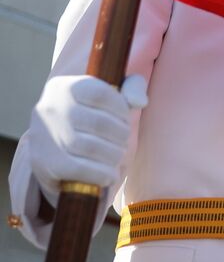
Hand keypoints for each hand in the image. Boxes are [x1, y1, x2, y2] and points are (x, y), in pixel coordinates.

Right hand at [27, 74, 146, 201]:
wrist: (51, 150)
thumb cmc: (87, 119)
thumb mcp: (107, 97)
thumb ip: (131, 87)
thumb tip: (139, 101)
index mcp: (64, 87)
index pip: (101, 94)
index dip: (121, 109)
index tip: (125, 120)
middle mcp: (50, 108)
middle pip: (100, 123)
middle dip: (121, 135)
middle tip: (123, 142)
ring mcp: (44, 136)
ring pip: (92, 147)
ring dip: (114, 155)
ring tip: (117, 157)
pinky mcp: (45, 162)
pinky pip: (82, 169)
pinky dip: (103, 173)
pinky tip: (110, 174)